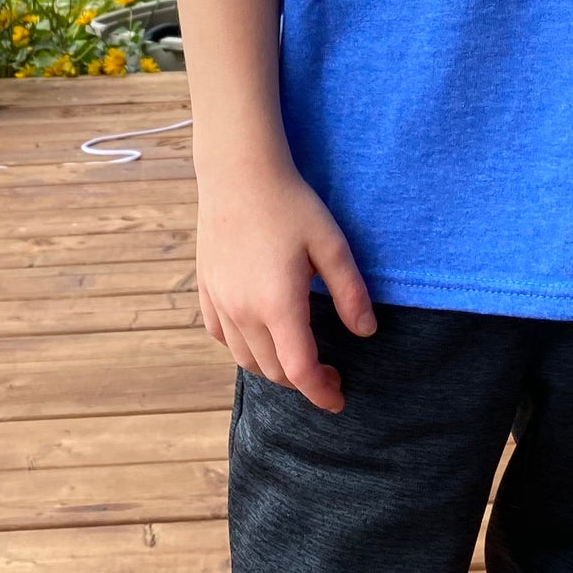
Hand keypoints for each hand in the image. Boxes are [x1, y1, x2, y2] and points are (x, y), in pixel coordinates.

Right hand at [196, 156, 375, 411]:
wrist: (238, 173)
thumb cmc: (290, 204)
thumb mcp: (331, 244)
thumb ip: (350, 292)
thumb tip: (366, 332)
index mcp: (278, 305)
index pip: (300, 370)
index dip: (321, 393)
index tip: (339, 399)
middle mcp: (243, 312)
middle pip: (273, 371)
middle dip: (303, 382)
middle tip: (330, 372)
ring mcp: (220, 302)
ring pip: (246, 359)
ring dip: (274, 368)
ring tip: (299, 356)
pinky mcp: (207, 290)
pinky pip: (223, 337)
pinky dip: (245, 348)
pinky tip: (262, 334)